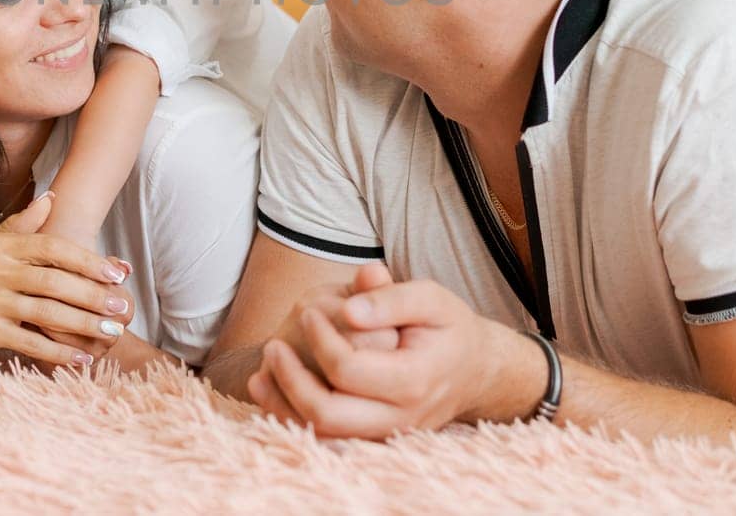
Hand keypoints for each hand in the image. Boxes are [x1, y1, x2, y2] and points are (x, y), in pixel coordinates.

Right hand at [0, 192, 135, 367]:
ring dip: (83, 323)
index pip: (52, 248)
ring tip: (111, 330)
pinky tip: (81, 359)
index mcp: (1, 247)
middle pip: (55, 282)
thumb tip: (52, 198)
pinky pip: (29, 343)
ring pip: (46, 313)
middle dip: (93, 294)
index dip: (88, 260)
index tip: (117, 271)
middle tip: (123, 305)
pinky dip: (57, 353)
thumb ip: (21, 224)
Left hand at [248, 268, 530, 438]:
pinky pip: (325, 438)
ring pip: (321, 435)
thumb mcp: (431, 298)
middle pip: (328, 414)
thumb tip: (350, 309)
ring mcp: (385, 434)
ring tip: (261, 371)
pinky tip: (273, 391)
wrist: (473, 369)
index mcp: (414, 379)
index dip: (319, 338)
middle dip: (290, 380)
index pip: (348, 369)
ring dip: (283, 405)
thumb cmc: (448, 327)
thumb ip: (392, 298)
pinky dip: (293, 418)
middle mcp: (399, 417)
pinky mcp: (373, 438)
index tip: (307, 310)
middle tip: (273, 345)